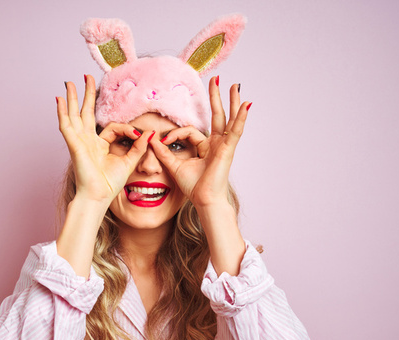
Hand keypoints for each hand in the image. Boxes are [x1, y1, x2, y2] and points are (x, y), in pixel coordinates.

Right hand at [56, 76, 152, 204]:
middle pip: (86, 112)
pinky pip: (66, 125)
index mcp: (99, 146)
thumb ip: (139, 146)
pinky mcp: (74, 144)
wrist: (98, 197)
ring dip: (72, 98)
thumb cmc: (110, 184)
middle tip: (87, 77)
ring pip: (74, 114)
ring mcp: (79, 141)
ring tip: (70, 82)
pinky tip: (59, 99)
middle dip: (88, 95)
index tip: (139, 136)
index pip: (113, 127)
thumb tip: (150, 133)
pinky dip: (62, 112)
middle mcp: (87, 141)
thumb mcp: (129, 162)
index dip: (127, 129)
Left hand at [151, 78, 251, 207]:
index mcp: (205, 147)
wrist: (204, 200)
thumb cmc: (194, 187)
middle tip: (215, 80)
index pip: (189, 131)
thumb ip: (163, 152)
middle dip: (215, 98)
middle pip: (217, 116)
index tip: (163, 141)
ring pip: (229, 119)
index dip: (174, 134)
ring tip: (234, 85)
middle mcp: (216, 143)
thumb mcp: (174, 166)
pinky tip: (246, 105)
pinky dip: (241, 118)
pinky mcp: (228, 149)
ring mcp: (224, 145)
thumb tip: (152, 139)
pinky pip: (235, 130)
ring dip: (231, 101)